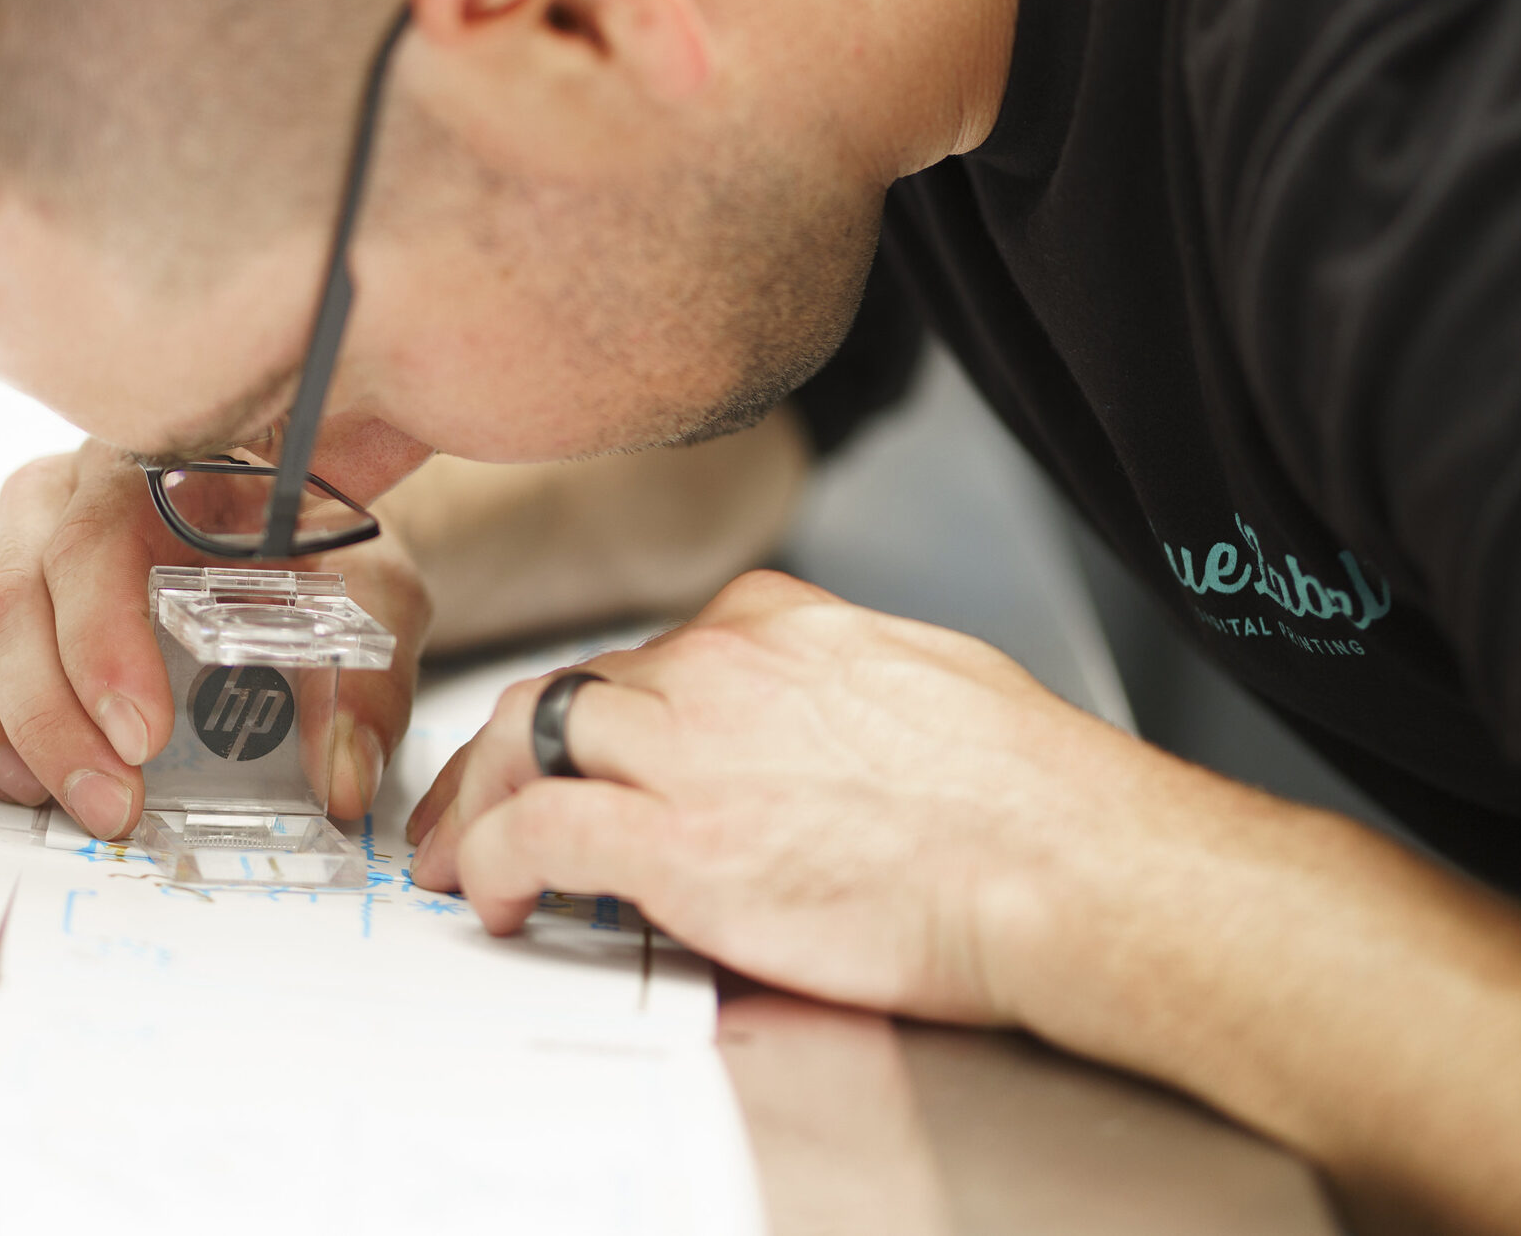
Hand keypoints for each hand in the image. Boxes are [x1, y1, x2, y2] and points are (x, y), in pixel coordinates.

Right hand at [0, 441, 429, 838]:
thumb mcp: (370, 607)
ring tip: (41, 795)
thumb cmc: (316, 567)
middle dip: (48, 723)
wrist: (286, 545)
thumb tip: (340, 779)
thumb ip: (364, 687)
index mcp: (149, 472)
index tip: (142, 740)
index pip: (91, 541)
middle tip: (112, 806)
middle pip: (1, 599)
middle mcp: (51, 500)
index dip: (100, 646)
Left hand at [403, 570, 1117, 1024]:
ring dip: (479, 801)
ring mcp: (688, 749)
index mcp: (780, 624)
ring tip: (461, 854)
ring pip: (528, 742)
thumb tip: (822, 733)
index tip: (583, 753)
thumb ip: (843, 694)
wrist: (1060, 862)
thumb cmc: (1028, 796)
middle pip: (570, 690)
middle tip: (475, 799)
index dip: (599, 713)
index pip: (649, 654)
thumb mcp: (927, 684)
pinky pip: (535, 834)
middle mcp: (718, 668)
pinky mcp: (673, 841)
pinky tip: (493, 896)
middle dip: (507, 748)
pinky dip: (492, 861)